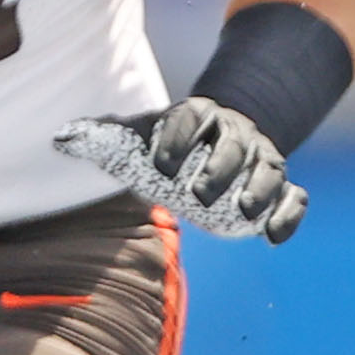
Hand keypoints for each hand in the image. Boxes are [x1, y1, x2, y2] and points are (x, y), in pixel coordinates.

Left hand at [53, 98, 305, 241]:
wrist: (222, 136)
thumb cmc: (171, 141)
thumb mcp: (140, 133)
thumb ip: (104, 135)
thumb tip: (60, 138)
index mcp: (201, 115)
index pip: (193, 117)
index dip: (178, 137)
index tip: (159, 162)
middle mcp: (236, 134)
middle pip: (236, 145)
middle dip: (220, 169)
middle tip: (199, 196)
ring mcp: (261, 160)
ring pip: (271, 168)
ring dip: (260, 190)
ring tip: (245, 214)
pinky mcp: (280, 188)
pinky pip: (295, 197)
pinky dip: (289, 216)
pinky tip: (272, 238)